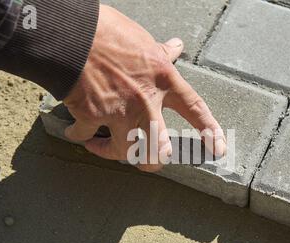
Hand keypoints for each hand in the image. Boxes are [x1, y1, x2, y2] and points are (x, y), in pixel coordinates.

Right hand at [63, 5, 225, 171]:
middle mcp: (146, 101)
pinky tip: (74, 132)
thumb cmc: (107, 32)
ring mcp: (120, 111)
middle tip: (150, 161)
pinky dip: (78, 136)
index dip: (209, 131)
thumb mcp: (144, 40)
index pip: (195, 109)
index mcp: (164, 80)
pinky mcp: (92, 116)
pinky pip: (84, 136)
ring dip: (110, 152)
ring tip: (99, 146)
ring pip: (124, 151)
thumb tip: (176, 46)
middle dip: (156, 162)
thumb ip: (162, 51)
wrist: (72, 34)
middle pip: (160, 149)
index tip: (217, 149)